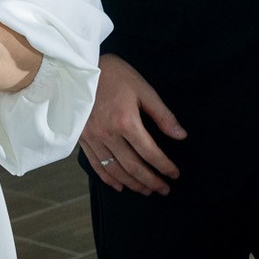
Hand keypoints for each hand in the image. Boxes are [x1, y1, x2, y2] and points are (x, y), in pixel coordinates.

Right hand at [79, 54, 186, 194]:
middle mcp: (108, 135)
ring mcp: (92, 139)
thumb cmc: (113, 75)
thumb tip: (180, 136)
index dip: (164, 166)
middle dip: (151, 181)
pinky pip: (96, 165)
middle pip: (133, 166)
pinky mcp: (81, 139)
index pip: (150, 152)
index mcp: (126, 122)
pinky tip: (120, 186)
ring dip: (132, 184)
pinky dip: (109, 178)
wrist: (77, 68)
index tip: (174, 174)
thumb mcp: (142, 89)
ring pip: (115, 170)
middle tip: (164, 190)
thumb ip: (162, 115)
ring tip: (146, 191)